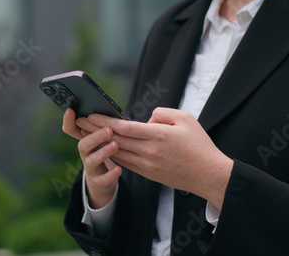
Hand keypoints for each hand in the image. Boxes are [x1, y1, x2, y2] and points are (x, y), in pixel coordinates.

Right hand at [62, 109, 121, 208]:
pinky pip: (103, 179)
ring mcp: (91, 168)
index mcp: (86, 140)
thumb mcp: (102, 139)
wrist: (103, 180)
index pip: (71, 129)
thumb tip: (111, 111)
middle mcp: (85, 153)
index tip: (70, 110)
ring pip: (92, 161)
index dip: (68, 121)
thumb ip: (103, 126)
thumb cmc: (105, 152)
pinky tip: (119, 169)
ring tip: (115, 145)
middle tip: (108, 130)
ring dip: (103, 152)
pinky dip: (110, 174)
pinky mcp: (99, 181)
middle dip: (95, 137)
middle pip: (83, 144)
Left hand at [88, 107, 233, 208]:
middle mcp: (149, 151)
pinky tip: (105, 149)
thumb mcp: (185, 118)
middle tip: (80, 122)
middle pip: (116, 140)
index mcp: (158, 135)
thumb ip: (162, 113)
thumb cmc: (199, 144)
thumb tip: (146, 119)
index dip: (105, 121)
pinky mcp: (148, 174)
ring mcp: (148, 165)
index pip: (124, 127)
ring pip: (118, 153)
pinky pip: (126, 163)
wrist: (208, 174)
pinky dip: (113, 155)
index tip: (91, 114)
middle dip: (95, 130)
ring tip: (87, 134)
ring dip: (101, 143)